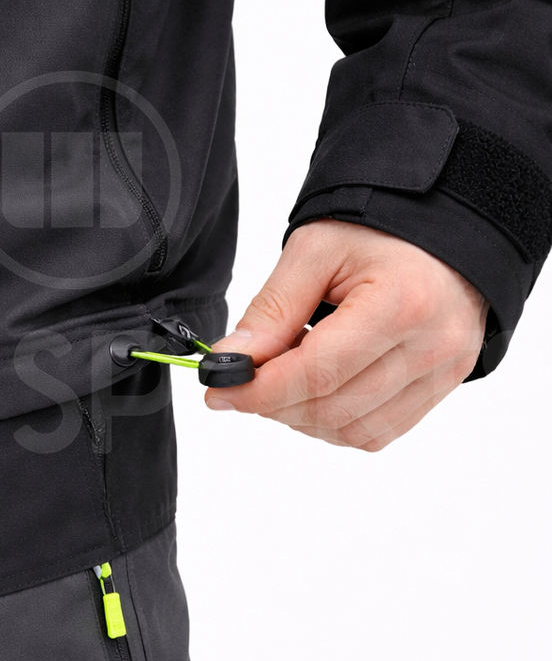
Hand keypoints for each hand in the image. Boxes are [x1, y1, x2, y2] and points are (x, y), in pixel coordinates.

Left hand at [204, 219, 488, 450]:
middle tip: (241, 382)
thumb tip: (232, 360)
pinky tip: (314, 391)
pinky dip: (333, 423)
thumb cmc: (378, 228)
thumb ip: (272, 309)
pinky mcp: (441, 387)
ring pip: (353, 430)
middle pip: (333, 408)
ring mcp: (442, 373)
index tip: (218, 391)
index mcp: (401, 304)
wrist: (440, 228)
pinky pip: (377, 432)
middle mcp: (431, 347)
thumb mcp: (313, 251)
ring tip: (282, 377)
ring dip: (301, 417)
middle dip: (273, 404)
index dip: (259, 391)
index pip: (317, 373)